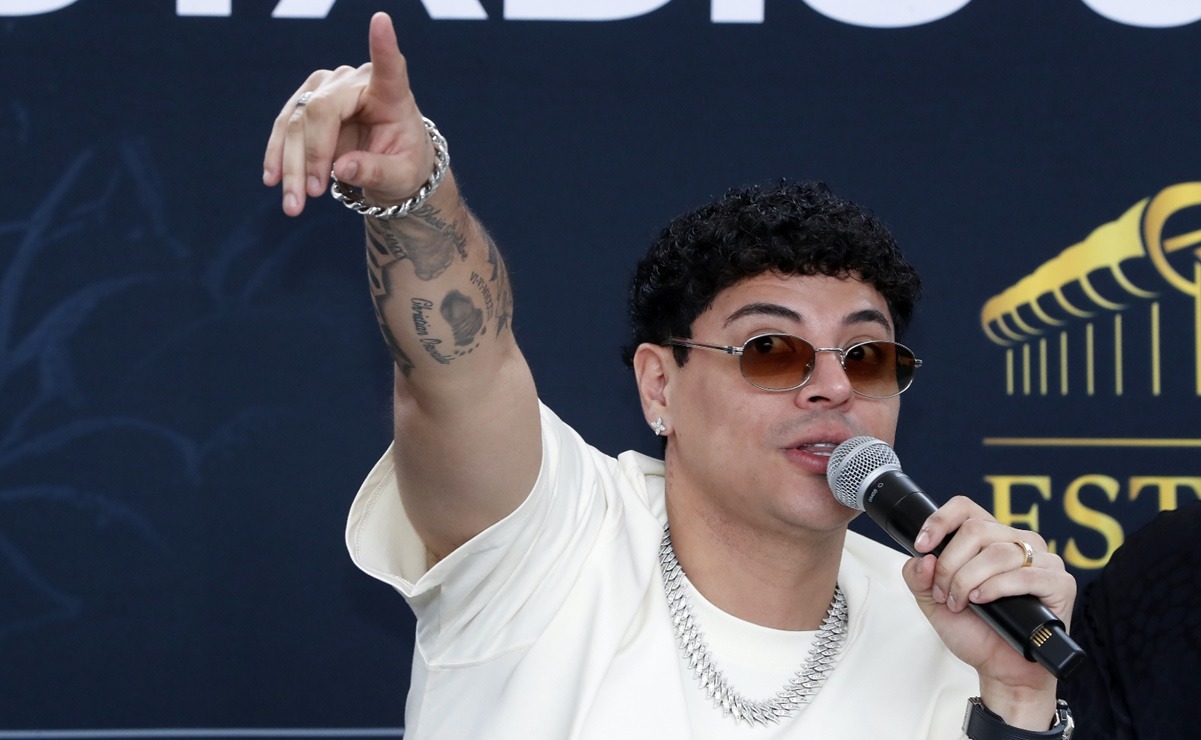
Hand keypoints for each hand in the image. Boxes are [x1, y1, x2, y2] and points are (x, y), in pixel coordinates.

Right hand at [262, 12, 434, 216]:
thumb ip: (375, 171)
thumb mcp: (400, 177)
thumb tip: (341, 168)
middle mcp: (357, 81)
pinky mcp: (307, 101)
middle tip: (309, 197)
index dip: (383, 45)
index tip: (382, 21)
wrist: (390, 165)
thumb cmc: (404, 165)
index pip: (389, 65)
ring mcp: (327, 88)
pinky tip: (273, 179)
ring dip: (290, 165)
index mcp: (391, 93)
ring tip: (292, 204)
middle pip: (321, 111)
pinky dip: (278, 155)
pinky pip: (286, 127)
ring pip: (297, 122)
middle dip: (310, 157)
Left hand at [901, 496, 1075, 729]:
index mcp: (990, 538)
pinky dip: (995, 588)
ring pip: (997, 552)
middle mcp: (1018, 542)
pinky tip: (983, 601)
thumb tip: (922, 558)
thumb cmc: (975, 632)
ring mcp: (1042, 560)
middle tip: (944, 593)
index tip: (922, 545)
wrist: (1001, 669)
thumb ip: (917, 577)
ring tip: (962, 602)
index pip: (965, 508)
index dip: (939, 521)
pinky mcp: (1060, 583)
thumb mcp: (932, 602)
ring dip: (968, 580)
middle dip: (950, 565)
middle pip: (976, 529)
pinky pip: (1024, 575)